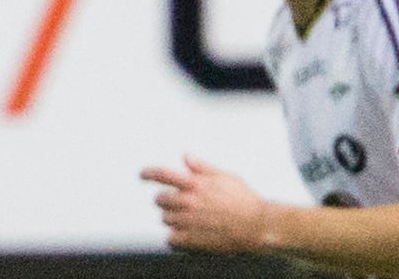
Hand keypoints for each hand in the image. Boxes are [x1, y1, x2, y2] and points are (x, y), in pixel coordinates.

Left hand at [139, 155, 268, 253]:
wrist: (255, 226)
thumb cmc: (244, 201)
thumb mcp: (226, 177)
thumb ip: (203, 167)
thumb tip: (187, 157)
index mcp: (196, 184)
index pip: (163, 174)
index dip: (149, 173)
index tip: (143, 174)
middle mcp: (188, 202)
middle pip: (160, 199)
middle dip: (169, 200)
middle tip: (185, 204)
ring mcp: (187, 222)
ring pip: (165, 219)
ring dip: (175, 218)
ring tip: (195, 219)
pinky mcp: (188, 240)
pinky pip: (170, 238)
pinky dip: (178, 236)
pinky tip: (192, 233)